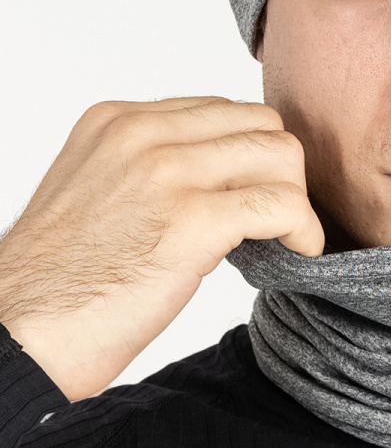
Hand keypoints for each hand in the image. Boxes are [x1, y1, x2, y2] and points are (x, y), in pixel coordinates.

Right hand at [0, 96, 323, 399]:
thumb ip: (150, 170)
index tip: (255, 193)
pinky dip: (304, 228)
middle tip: (278, 218)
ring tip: (287, 237)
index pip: (221, 111)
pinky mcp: (192, 219)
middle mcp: (142, 133)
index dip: (249, 154)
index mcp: (117, 121)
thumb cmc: (56, 284)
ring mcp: (167, 172)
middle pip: (259, 123)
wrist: (17, 336)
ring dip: (296, 197)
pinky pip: (283, 204)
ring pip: (280, 154)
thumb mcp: (95, 194)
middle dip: (280, 170)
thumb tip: (220, 182)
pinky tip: (298, 252)